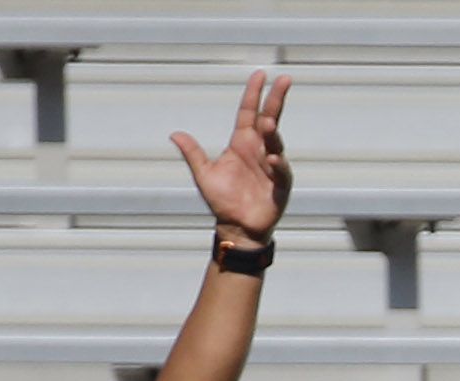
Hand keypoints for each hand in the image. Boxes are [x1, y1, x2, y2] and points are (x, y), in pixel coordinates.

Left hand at [172, 69, 292, 244]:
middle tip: (284, 79)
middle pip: (270, 118)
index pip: (249, 112)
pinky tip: (273, 160)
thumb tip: (175, 135)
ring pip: (275, 142)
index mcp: (242, 144)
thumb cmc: (222, 201)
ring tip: (267, 126)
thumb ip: (193, 154)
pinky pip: (281, 171)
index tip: (260, 74)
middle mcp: (258, 150)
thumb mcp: (204, 175)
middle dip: (277, 99)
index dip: (254, 93)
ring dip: (272, 133)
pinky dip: (278, 165)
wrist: (236, 227)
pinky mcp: (280, 185)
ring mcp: (271, 166)